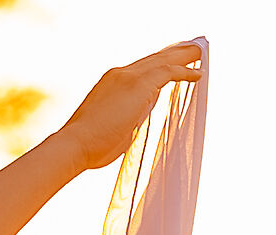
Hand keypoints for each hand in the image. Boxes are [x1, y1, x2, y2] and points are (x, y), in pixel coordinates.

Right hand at [57, 41, 204, 171]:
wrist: (76, 144)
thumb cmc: (92, 145)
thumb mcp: (116, 126)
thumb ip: (130, 117)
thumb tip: (140, 115)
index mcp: (112, 83)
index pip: (141, 68)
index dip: (159, 64)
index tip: (173, 62)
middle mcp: (119, 74)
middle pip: (153, 59)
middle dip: (173, 54)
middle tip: (192, 49)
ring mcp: (128, 77)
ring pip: (162, 60)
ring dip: (183, 57)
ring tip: (199, 54)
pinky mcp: (137, 85)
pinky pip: (167, 72)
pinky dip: (184, 72)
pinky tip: (198, 74)